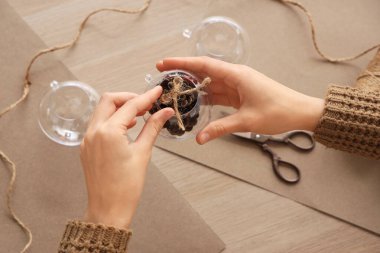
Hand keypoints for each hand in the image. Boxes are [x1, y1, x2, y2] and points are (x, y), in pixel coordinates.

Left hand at [80, 87, 173, 228]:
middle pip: (109, 100)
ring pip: (102, 110)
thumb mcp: (143, 153)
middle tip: (147, 103)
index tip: (157, 91)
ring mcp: (87, 139)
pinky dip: (112, 119)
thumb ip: (153, 128)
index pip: (130, 105)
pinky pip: (98, 124)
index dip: (146, 97)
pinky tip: (127, 126)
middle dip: (129, 97)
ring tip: (140, 115)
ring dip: (120, 107)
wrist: (108, 209)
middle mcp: (94, 132)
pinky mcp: (87, 147)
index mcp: (108, 132)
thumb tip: (165, 112)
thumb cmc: (126, 187)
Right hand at [157, 56, 323, 143]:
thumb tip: (200, 138)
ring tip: (175, 91)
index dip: (181, 63)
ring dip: (194, 87)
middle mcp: (235, 76)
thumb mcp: (246, 121)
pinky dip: (207, 97)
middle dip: (183, 73)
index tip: (164, 63)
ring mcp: (238, 85)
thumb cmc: (279, 111)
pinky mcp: (240, 94)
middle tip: (163, 76)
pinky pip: (219, 93)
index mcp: (236, 75)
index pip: (203, 65)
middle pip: (204, 72)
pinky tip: (195, 102)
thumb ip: (220, 128)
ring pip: (210, 83)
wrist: (300, 112)